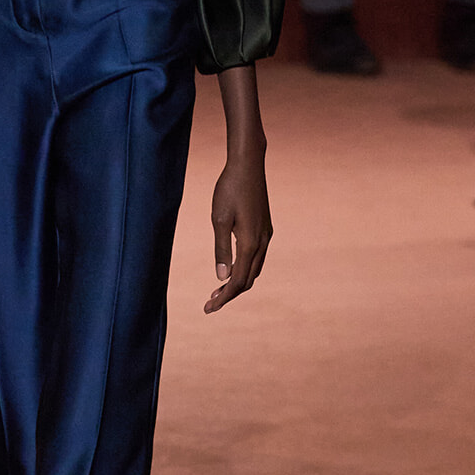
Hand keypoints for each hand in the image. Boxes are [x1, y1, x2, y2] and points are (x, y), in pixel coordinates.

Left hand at [206, 64, 272, 312]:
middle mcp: (262, 242)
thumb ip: (221, 249)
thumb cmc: (229, 189)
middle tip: (210, 304)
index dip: (224, 298)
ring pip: (255, 269)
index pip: (239, 281)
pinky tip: (234, 267)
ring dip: (238, 282)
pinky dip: (246, 269)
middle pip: (249, 279)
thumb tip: (221, 277)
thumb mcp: (219, 219)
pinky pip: (257, 257)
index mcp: (250, 243)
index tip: (208, 309)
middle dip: (230, 294)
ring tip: (219, 289)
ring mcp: (266, 235)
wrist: (248, 165)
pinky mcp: (265, 227)